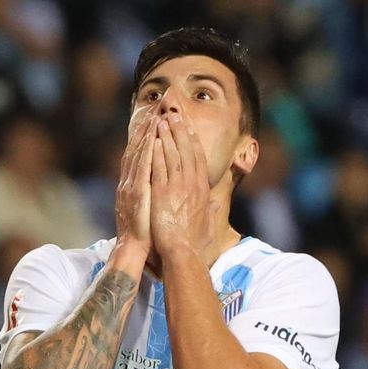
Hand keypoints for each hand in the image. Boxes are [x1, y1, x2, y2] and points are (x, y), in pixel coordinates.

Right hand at [114, 114, 156, 259]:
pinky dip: (147, 151)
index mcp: (134, 185)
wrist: (134, 248)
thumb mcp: (148, 208)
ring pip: (139, 154)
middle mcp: (130, 181)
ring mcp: (132, 185)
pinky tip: (153, 137)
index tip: (153, 121)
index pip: (140, 156)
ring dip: (146, 135)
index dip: (145, 137)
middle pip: (137, 150)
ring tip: (154, 116)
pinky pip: (143, 167)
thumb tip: (161, 185)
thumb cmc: (145, 232)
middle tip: (154, 110)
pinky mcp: (137, 192)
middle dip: (145, 130)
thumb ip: (152, 193)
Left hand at [149, 113, 210, 255]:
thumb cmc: (194, 243)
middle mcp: (192, 185)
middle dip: (181, 131)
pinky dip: (157, 151)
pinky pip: (159, 166)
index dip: (193, 142)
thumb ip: (210, 210)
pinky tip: (153, 139)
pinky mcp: (163, 192)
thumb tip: (214, 203)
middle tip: (175, 115)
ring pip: (173, 155)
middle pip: (187, 151)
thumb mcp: (208, 223)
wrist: (182, 253)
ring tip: (162, 120)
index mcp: (202, 190)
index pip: (198, 159)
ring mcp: (177, 187)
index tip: (189, 128)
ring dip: (167, 136)